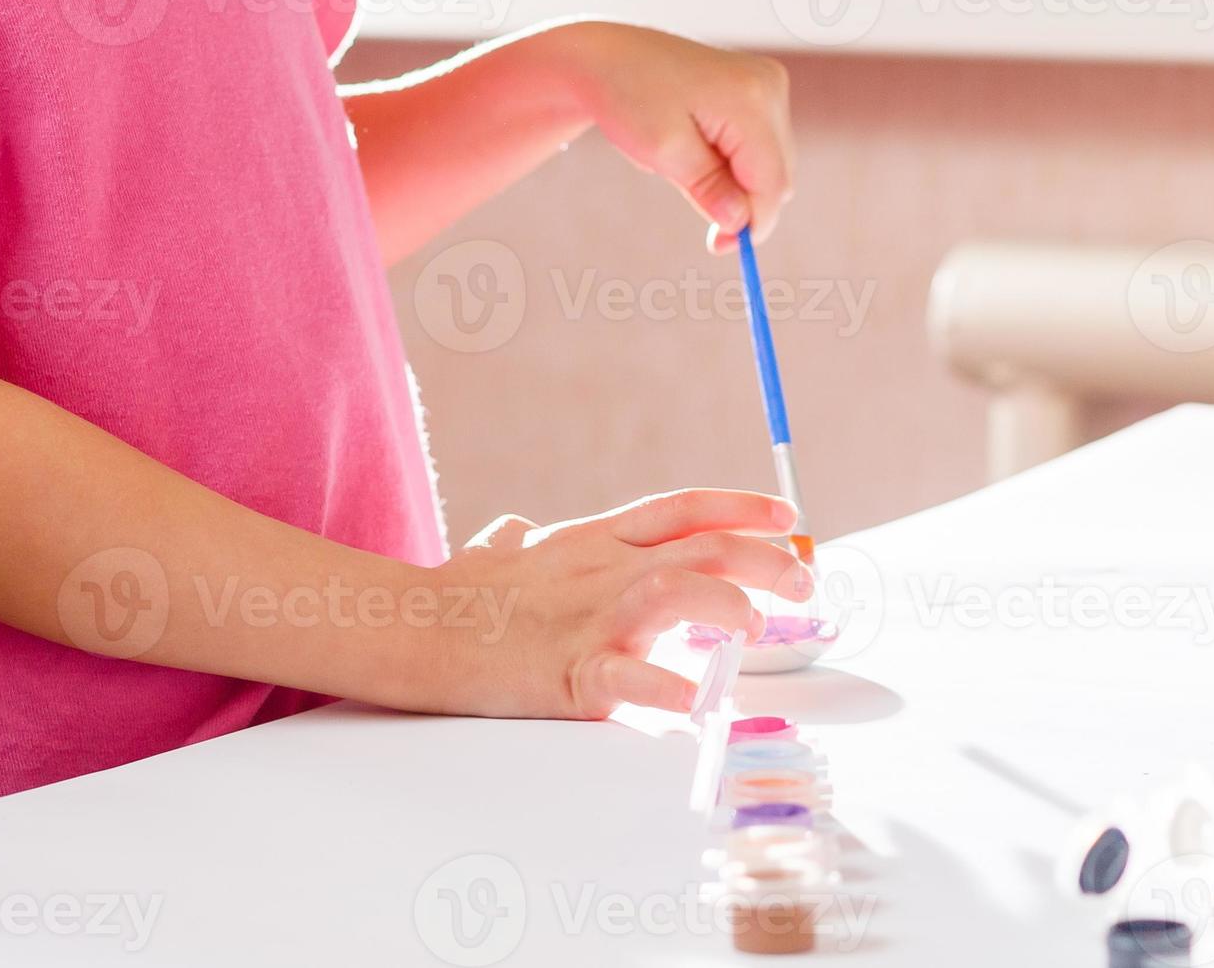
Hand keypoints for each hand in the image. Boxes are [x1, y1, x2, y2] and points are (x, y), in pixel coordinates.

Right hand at [402, 489, 809, 719]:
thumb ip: (522, 540)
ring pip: (676, 589)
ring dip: (726, 604)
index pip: (682, 508)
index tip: (787, 517)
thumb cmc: (455, 594)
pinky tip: (698, 705)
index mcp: (594, 539)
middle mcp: (602, 569)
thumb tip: (514, 530)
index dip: (741, 507)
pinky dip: (669, 691)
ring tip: (754, 627)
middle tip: (805, 583)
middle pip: (701, 547)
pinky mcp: (568, 672)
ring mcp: (588, 617)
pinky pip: (629, 679)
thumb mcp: (499, 550)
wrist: (408, 627)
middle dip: (765, 561)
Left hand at [543, 21, 794, 253]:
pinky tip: (699, 149)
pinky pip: (761, 146)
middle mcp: (769, 86)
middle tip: (703, 222)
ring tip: (686, 167)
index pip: (773, 181)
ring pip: (771, 164)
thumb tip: (741, 224)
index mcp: (749, 98)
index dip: (754, 223)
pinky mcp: (760, 89)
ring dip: (736, 182)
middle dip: (744, 204)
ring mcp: (768, 84)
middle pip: (778, 174)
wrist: (609, 56)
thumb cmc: (629, 96)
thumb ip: (708, 188)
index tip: (722, 248)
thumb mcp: (663, 150)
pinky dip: (734, 162)